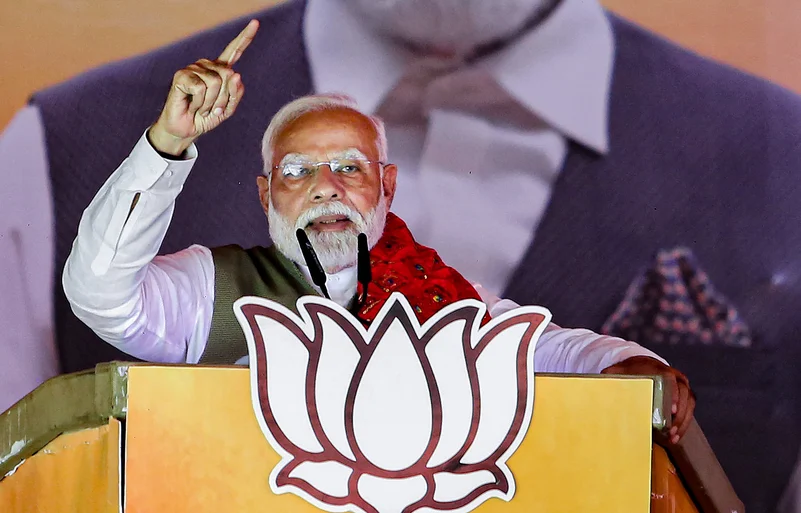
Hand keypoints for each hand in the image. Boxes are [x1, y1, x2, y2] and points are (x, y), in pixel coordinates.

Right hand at [148, 19, 258, 155]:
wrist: (186, 129)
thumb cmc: (206, 117)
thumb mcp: (228, 109)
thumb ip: (236, 94)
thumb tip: (236, 74)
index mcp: (220, 70)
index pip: (234, 51)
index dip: (244, 38)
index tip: (255, 23)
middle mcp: (207, 65)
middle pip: (229, 75)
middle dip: (224, 98)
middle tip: (213, 109)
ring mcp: (193, 68)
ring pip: (216, 82)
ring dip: (212, 102)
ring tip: (202, 107)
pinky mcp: (182, 75)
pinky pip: (201, 88)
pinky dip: (200, 102)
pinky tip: (192, 104)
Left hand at [601, 356, 695, 443]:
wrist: (644, 366)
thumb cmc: (631, 370)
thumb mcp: (619, 371)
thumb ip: (611, 375)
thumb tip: (601, 382)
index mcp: (660, 369)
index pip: (671, 380)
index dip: (673, 394)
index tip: (671, 410)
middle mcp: (676, 376)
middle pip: (684, 395)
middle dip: (680, 415)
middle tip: (671, 430)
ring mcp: (683, 387)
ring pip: (689, 404)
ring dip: (683, 422)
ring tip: (672, 437)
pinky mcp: (685, 397)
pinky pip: (689, 411)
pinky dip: (684, 424)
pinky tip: (675, 437)